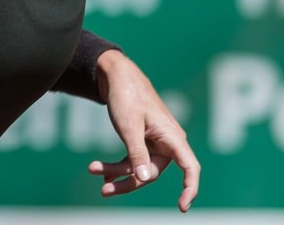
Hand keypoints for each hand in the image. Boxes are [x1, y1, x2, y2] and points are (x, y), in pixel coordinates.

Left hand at [87, 51, 199, 212]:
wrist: (115, 75)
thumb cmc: (127, 96)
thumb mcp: (129, 126)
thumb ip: (137, 153)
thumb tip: (143, 178)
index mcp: (172, 136)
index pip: (190, 167)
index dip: (190, 188)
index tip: (182, 207)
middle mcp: (167, 142)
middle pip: (152, 174)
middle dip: (128, 181)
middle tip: (104, 190)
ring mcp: (154, 143)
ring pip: (138, 169)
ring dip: (117, 173)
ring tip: (93, 170)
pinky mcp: (142, 142)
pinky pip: (132, 161)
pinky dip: (116, 166)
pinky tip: (99, 170)